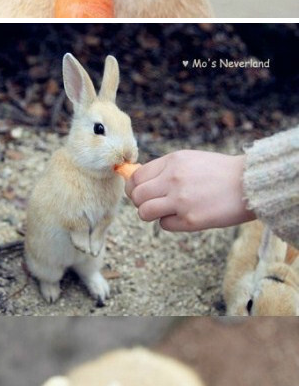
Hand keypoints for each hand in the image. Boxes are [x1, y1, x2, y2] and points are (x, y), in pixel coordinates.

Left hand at [131, 149, 245, 230]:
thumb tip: (138, 182)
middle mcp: (173, 179)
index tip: (142, 193)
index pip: (136, 177)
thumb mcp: (191, 160)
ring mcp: (180, 200)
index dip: (135, 188)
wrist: (249, 184)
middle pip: (137, 196)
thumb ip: (166, 169)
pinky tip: (186, 217)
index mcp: (173, 161)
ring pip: (144, 212)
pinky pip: (164, 225)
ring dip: (152, 214)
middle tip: (154, 204)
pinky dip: (171, 223)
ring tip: (168, 212)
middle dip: (141, 202)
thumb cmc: (221, 173)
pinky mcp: (190, 220)